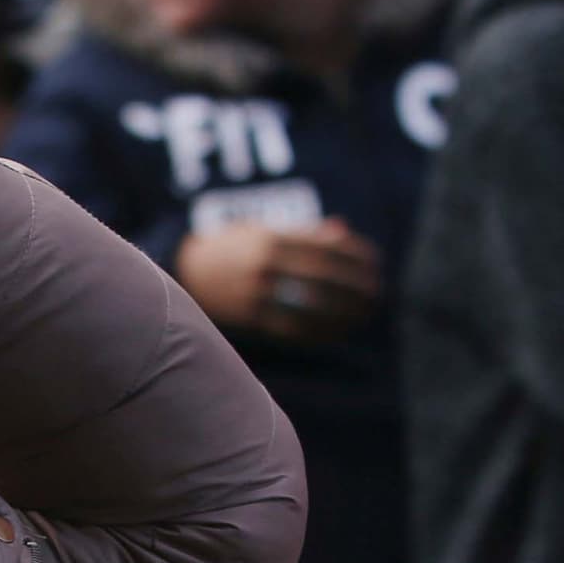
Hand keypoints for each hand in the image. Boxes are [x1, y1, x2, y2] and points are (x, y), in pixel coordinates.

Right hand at [170, 218, 381, 344]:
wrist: (187, 270)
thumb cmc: (237, 247)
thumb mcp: (266, 230)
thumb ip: (305, 232)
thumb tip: (344, 231)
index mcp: (271, 239)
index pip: (325, 246)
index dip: (355, 255)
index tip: (375, 262)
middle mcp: (264, 265)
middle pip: (322, 277)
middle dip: (355, 286)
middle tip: (377, 292)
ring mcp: (256, 294)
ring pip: (310, 306)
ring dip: (343, 312)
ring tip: (363, 313)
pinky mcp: (250, 318)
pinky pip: (292, 329)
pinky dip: (320, 332)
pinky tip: (338, 332)